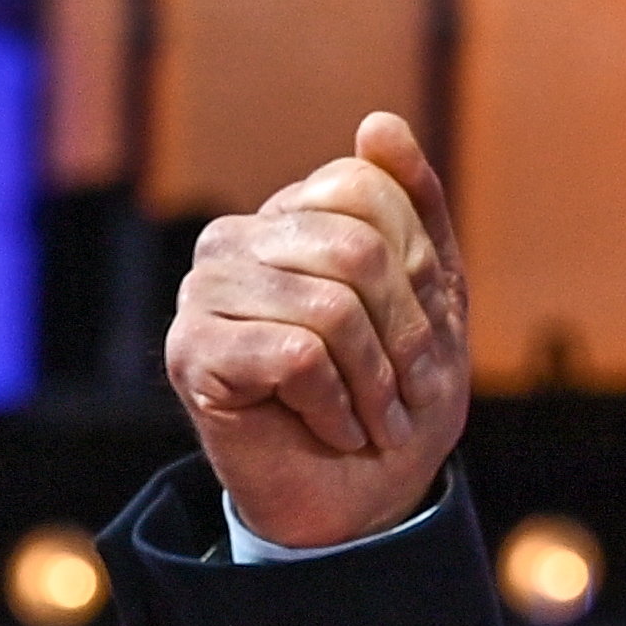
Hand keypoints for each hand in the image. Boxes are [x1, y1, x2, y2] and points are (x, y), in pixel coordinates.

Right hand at [164, 111, 471, 549]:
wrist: (358, 503)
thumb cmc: (394, 399)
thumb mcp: (434, 298)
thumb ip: (417, 208)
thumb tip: (379, 122)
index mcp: (289, 214)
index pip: (367, 189)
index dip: (417, 268)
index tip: (428, 336)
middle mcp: (236, 240)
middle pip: (355, 247)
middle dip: (406, 335)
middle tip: (410, 394)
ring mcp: (204, 293)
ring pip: (331, 306)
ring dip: (376, 383)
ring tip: (375, 420)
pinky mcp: (191, 354)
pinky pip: (297, 356)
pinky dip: (336, 406)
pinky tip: (332, 428)